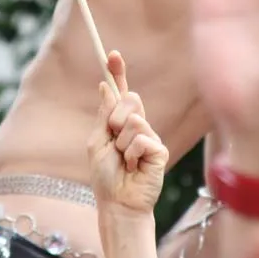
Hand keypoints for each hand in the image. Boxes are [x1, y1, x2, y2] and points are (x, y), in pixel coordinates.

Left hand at [88, 51, 167, 215]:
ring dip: (122, 143)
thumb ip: (104, 115)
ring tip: (124, 160)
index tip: (112, 54)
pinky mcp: (160, 150)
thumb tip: (105, 86)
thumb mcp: (98, 142)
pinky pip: (142, 138)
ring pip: (134, 120)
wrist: (118, 203)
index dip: (118, 72)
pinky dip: (132, 154)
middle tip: (114, 140)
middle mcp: (138, 126)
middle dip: (116, 118)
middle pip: (131, 99)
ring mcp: (150, 137)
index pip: (122, 92)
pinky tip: (135, 167)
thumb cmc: (106, 177)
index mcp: (120, 122)